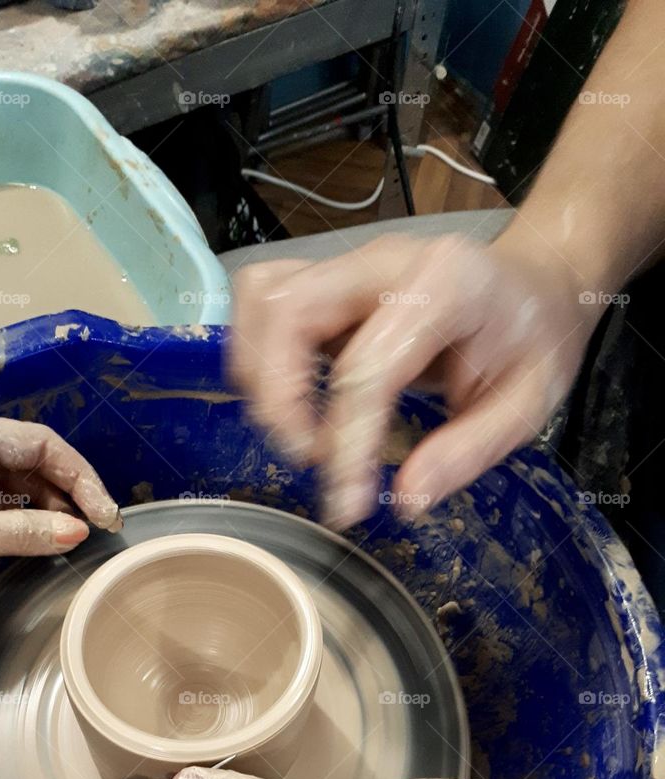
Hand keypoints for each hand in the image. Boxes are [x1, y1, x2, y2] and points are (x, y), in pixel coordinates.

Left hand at [0, 413, 121, 589]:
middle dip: (67, 491)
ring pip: (10, 478)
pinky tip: (29, 541)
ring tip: (67, 540)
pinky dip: (14, 516)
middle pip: (30, 457)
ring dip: (42, 505)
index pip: (42, 443)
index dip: (82, 478)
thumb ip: (19, 535)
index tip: (106, 517)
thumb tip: (78, 532)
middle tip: (94, 532)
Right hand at [229, 232, 592, 526]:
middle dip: (280, 399)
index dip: (346, 443)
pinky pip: (261, 301)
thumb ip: (467, 451)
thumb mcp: (528, 405)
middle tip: (310, 457)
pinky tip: (290, 398)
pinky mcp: (323, 280)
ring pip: (262, 299)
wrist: (533, 284)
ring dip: (260, 375)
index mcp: (446, 284)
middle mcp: (382, 261)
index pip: (366, 366)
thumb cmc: (532, 340)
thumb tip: (405, 500)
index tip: (348, 505)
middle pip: (288, 312)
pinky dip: (257, 352)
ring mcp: (346, 264)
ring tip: (299, 431)